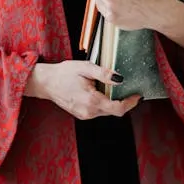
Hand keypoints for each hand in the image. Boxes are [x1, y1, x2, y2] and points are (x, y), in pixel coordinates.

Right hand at [24, 61, 141, 118]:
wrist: (45, 82)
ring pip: (106, 111)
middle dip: (122, 100)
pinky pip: (98, 111)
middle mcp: (89, 112)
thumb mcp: (85, 68)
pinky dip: (102, 102)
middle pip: (114, 111)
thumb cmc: (63, 73)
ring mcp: (84, 115)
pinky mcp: (81, 115)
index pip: (118, 109)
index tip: (138, 95)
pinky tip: (97, 91)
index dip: (131, 103)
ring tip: (107, 86)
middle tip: (125, 87)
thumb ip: (103, 73)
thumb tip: (120, 79)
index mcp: (91, 101)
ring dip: (111, 101)